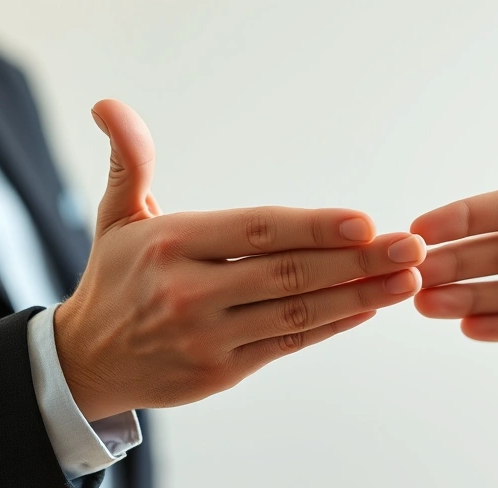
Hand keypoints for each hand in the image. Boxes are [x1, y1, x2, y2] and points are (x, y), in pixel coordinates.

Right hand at [56, 100, 425, 420]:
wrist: (87, 360)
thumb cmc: (116, 278)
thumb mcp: (116, 216)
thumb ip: (129, 161)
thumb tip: (110, 105)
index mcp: (171, 244)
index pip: (257, 230)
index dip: (314, 227)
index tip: (365, 221)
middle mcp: (189, 291)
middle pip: (289, 274)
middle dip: (357, 261)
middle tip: (410, 247)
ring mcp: (208, 336)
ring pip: (297, 313)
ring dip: (358, 296)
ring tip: (407, 279)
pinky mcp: (222, 371)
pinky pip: (287, 345)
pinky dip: (331, 327)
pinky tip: (368, 309)